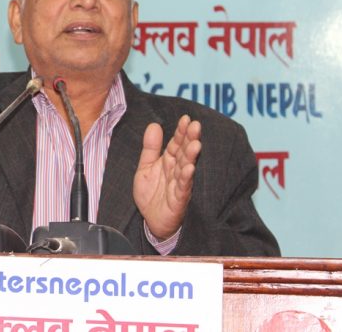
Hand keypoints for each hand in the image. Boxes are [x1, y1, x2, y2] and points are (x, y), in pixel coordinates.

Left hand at [133, 115, 200, 239]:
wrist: (151, 221)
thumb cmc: (151, 194)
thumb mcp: (145, 167)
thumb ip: (150, 148)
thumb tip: (154, 125)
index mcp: (168, 161)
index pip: (176, 143)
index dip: (181, 131)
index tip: (186, 118)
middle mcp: (176, 170)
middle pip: (184, 152)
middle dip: (190, 139)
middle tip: (196, 125)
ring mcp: (179, 184)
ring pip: (187, 167)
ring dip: (191, 156)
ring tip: (196, 144)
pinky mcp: (179, 199)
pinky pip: (183, 187)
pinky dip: (186, 178)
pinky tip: (189, 168)